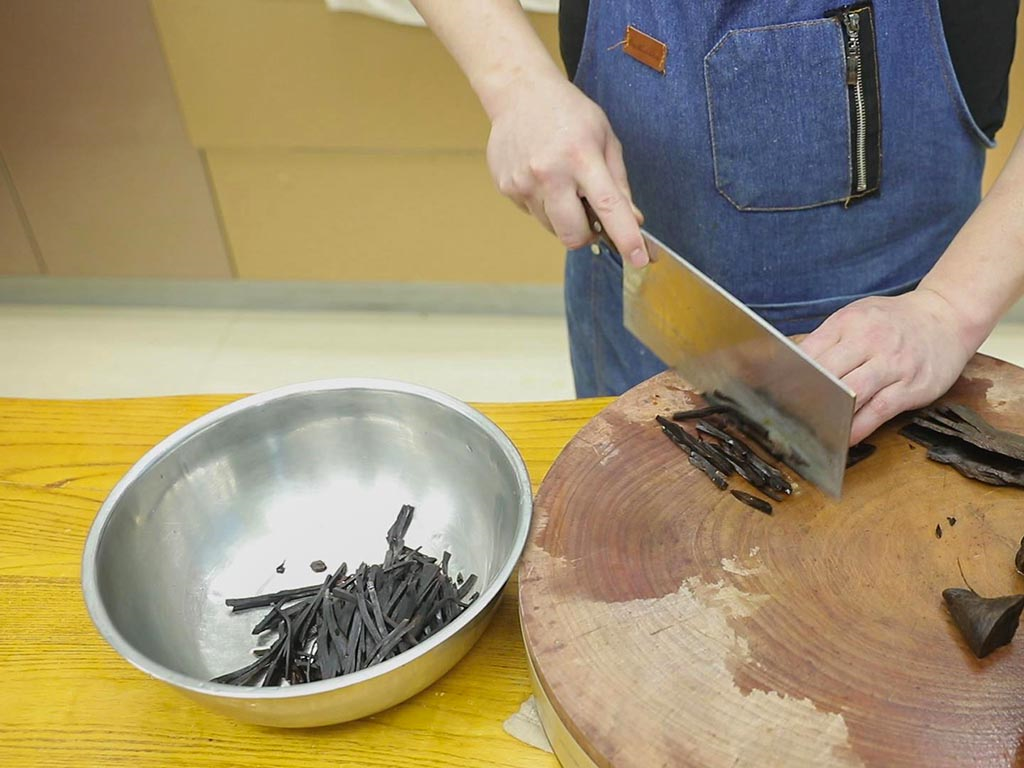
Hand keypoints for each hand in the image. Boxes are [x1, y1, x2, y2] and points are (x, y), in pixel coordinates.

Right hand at [485, 73, 646, 264]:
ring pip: (552, 228)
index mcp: (581, 158)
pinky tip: (542, 175)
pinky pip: (533, 213)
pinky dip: (544, 203)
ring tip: (561, 182)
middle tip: (589, 214)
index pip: (609, 207)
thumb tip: (633, 220)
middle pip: (572, 235)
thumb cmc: (568, 112)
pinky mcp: (507, 188)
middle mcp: (549, 174)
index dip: (626, 237)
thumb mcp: (604, 138)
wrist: (519, 92)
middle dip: (586, 235)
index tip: (639, 258)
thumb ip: (619, 183)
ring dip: (563, 216)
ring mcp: (523, 184)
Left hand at [799, 288, 975, 444]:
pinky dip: (859, 427)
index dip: (788, 376)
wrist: (947, 317)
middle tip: (785, 418)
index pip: (810, 352)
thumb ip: (826, 340)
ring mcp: (894, 363)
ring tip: (811, 431)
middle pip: (828, 373)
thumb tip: (788, 364)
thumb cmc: (893, 321)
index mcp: (849, 322)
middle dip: (804, 397)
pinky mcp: (913, 385)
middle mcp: (871, 340)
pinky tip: (844, 438)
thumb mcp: (856, 317)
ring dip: (830, 414)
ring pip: (853, 393)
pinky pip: (880, 410)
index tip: (772, 395)